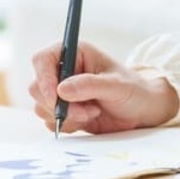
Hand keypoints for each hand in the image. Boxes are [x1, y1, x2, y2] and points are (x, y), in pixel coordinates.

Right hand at [28, 40, 179, 134]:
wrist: (142, 112)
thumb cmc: (134, 90)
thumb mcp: (116, 86)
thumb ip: (90, 85)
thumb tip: (61, 90)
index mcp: (75, 53)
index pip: (43, 60)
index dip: (43, 78)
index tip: (55, 97)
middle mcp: (64, 71)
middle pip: (37, 87)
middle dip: (58, 105)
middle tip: (86, 111)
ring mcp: (62, 92)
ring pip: (42, 107)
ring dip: (66, 116)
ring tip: (92, 113)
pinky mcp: (64, 111)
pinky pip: (50, 121)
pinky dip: (67, 125)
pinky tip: (88, 120)